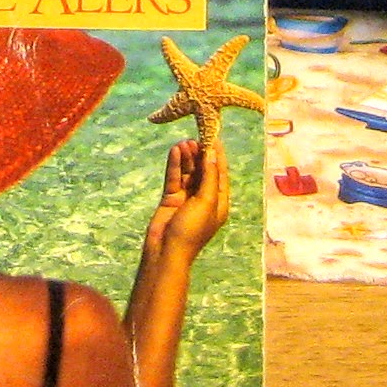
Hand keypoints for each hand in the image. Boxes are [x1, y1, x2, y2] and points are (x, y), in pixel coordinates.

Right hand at [144, 137, 230, 264]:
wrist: (165, 251)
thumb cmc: (191, 230)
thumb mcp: (206, 203)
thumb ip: (210, 177)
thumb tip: (212, 155)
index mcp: (218, 203)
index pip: (220, 174)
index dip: (218, 155)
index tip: (214, 136)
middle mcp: (204, 198)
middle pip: (204, 171)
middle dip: (200, 154)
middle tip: (196, 136)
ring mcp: (187, 198)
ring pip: (189, 172)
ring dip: (187, 157)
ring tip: (184, 141)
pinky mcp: (171, 198)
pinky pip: (175, 177)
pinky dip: (175, 164)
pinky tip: (175, 151)